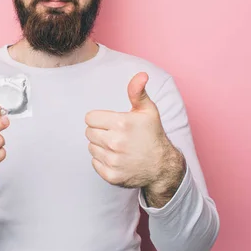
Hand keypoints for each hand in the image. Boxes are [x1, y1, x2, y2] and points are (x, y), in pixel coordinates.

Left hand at [85, 72, 182, 189]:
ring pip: (91, 147)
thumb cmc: (152, 134)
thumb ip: (138, 92)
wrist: (162, 166)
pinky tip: (117, 158)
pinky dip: (102, 161)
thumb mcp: (148, 110)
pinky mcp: (111, 176)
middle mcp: (115, 143)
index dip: (99, 119)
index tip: (111, 122)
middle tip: (115, 134)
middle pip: (88, 132)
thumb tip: (141, 74)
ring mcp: (113, 161)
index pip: (89, 118)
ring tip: (117, 146)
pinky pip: (94, 163)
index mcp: (121, 124)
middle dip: (100, 131)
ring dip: (100, 146)